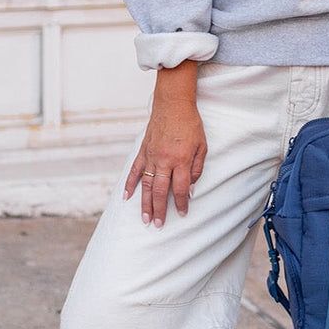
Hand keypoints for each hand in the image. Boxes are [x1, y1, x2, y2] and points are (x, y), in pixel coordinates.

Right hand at [125, 64, 206, 227]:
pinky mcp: (143, 150)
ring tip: (144, 218)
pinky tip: (126, 197)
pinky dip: (130, 184)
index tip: (182, 214)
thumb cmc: (190, 124)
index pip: (181, 188)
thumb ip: (197, 168)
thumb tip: (191, 188)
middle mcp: (164, 160)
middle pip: (160, 191)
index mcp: (181, 160)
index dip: (182, 203)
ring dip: (145, 203)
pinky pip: (135, 170)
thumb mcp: (202, 145)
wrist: (173, 103)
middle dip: (160, 210)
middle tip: (158, 224)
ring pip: (146, 185)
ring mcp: (151, 155)